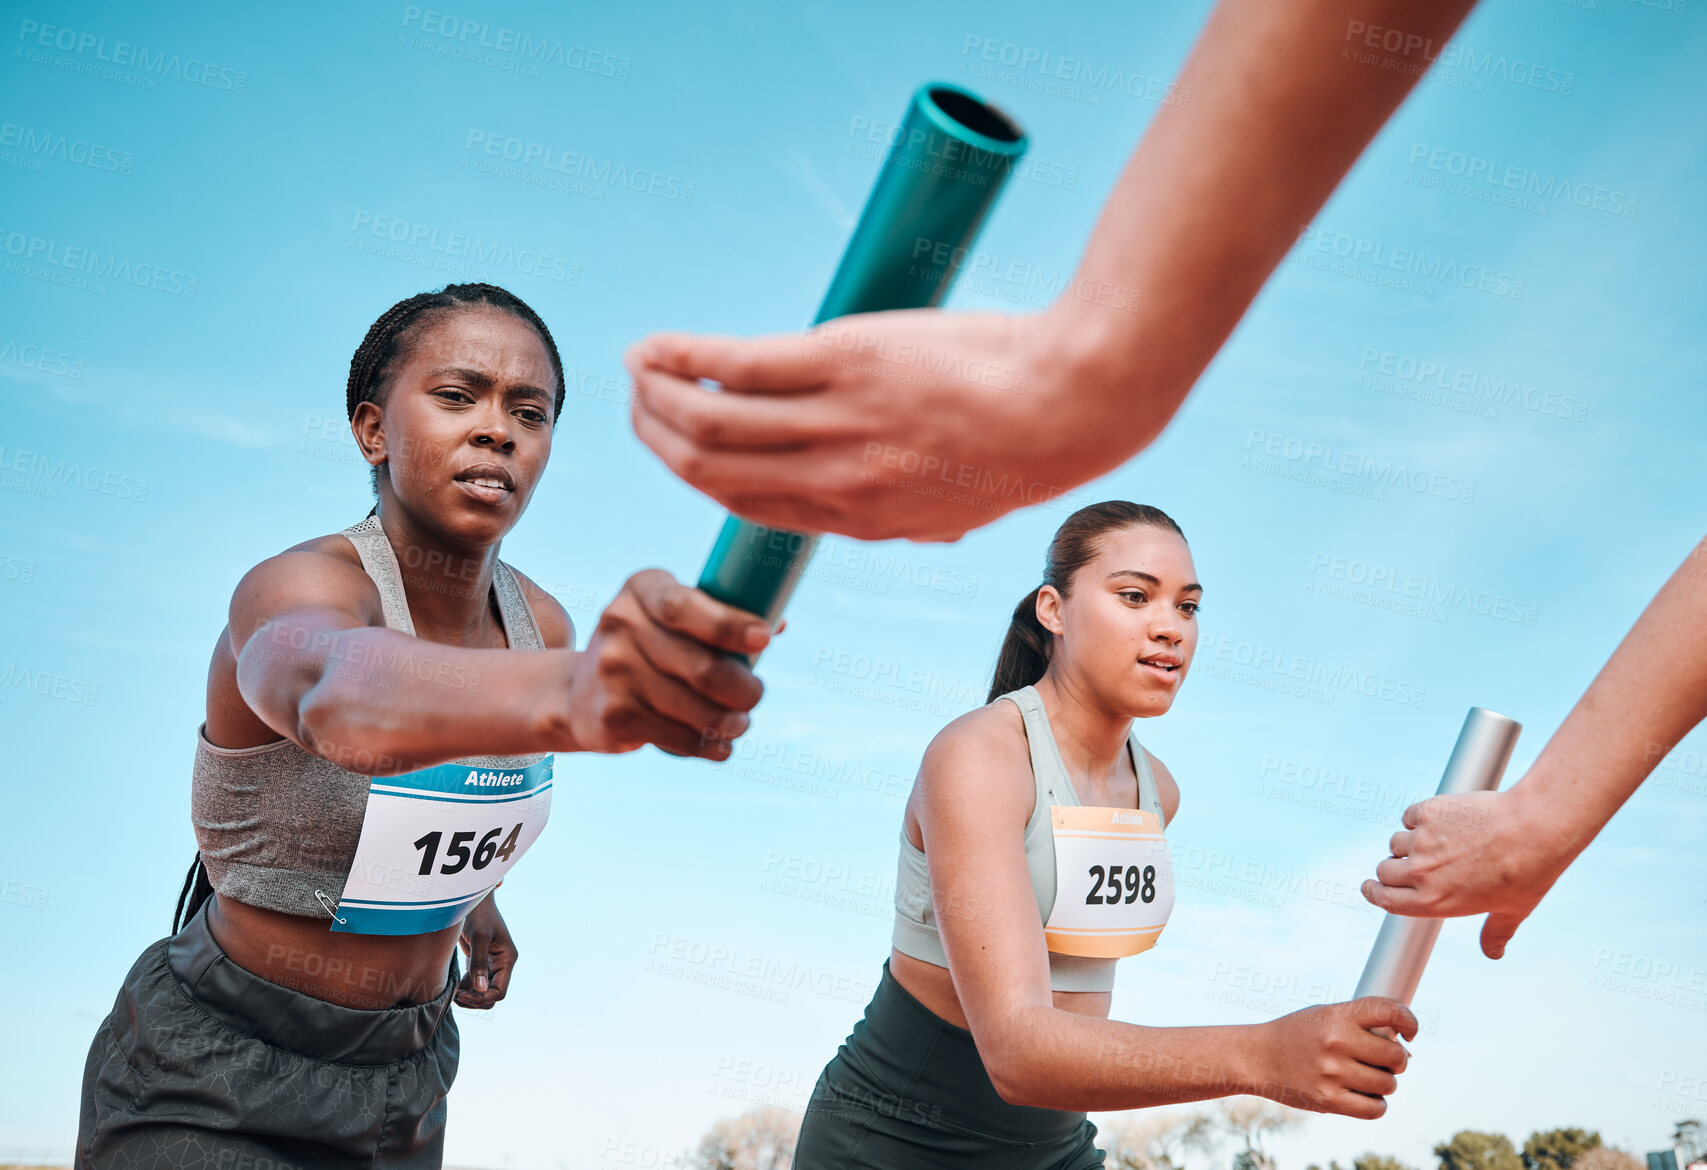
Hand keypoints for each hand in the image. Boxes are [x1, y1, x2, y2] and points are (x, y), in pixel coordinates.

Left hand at [456, 891, 516, 1008]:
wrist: (472, 899)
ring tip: (454, 992)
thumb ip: (479, 963)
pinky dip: (465, 988)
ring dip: (469, 996)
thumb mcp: (479, 938)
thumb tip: (481, 989)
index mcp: (507, 959)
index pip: (499, 991)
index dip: (481, 997)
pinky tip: (454, 986)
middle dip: (475, 1000)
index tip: (462, 994)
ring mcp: (491, 964)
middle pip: (492, 995)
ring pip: (483, 992)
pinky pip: (475, 983)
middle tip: (456, 995)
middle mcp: (501, 964)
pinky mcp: (480, 962)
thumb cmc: (479, 914)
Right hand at [563, 569, 767, 758]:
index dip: (729, 625)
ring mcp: (613, 672)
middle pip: (703, 667)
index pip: (684, 606)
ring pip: (697, 709)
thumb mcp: (671, 617)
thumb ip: (720, 615)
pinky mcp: (614, 716)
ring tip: (739, 722)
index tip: (763, 639)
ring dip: (732, 722)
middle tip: (755, 695)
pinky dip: (709, 746)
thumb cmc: (649, 647)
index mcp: (642, 589)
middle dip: (745, 689)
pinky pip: (679, 738)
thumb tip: (778, 622)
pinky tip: (720, 745)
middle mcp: (620, 625)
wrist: (577, 693)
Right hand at [624, 308, 1150, 541]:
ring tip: (636, 368)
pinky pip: (736, 367)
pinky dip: (682, 358)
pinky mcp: (843, 365)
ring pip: (712, 425)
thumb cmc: (1036, 441)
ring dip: (659, 397)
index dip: (706, 483)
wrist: (1076, 401)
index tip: (683, 453)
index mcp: (865, 520)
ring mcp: (837, 425)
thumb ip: (926, 515)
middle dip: (663, 441)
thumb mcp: (970, 502)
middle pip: (717, 475)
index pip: (758, 510)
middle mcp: (838, 483)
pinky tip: (655, 347)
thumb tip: (923, 524)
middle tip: (639, 407)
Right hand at [1252, 998, 1414, 1118]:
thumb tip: (1401, 1043)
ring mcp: (1332, 1072)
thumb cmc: (1297, 1034)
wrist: (1257, 1057)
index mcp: (1337, 1015)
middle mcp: (1336, 1042)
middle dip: (1397, 1060)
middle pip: (1396, 1057)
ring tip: (1368, 1078)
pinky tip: (1366, 1096)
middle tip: (1385, 1060)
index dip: (1409, 1020)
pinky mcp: (1328, 1100)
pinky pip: (1375, 1109)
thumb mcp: (1324, 1015)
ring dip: (1384, 1083)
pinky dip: (1376, 1104)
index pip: (1389, 1012)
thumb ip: (1358, 1023)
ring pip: (1388, 1085)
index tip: (1410, 1031)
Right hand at [1361, 786, 1572, 958]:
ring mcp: (1422, 840)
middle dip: (1393, 868)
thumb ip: (1495, 933)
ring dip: (1408, 842)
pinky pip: (1410, 817)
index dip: (1373, 893)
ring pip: (1396, 841)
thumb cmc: (1527, 872)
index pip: (1385, 900)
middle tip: (1411, 864)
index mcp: (1435, 901)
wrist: (1535, 828)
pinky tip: (1443, 820)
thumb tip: (1493, 952)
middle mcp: (1422, 873)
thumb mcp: (1512, 911)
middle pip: (1384, 869)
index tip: (1370, 886)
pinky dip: (1420, 818)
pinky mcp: (1428, 813)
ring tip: (1437, 841)